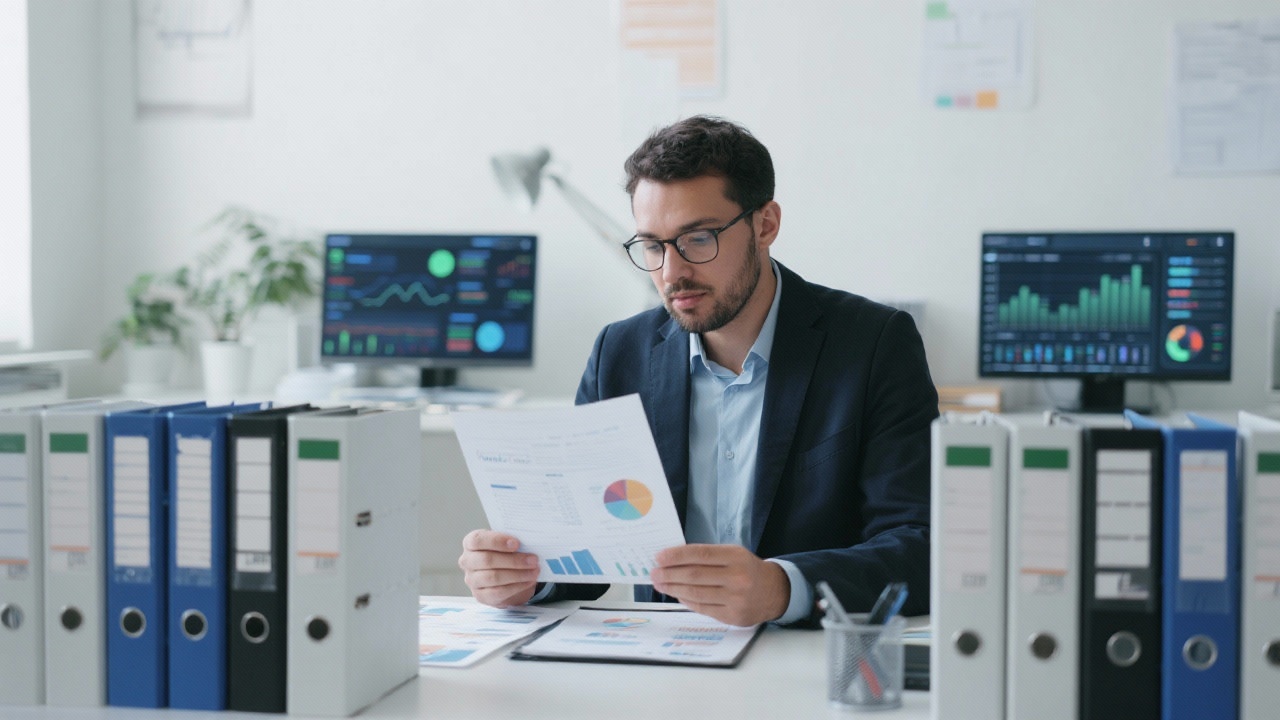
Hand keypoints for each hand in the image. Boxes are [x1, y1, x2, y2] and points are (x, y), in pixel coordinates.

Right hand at [458, 529, 539, 607]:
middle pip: (487, 560)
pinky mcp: (480, 595)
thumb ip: (511, 541)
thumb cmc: (504, 553)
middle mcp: (467, 561)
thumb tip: (529, 543)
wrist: (503, 576)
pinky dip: (516, 586)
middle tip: (533, 559)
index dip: (497, 541)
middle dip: (513, 560)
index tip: (517, 543)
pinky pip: (498, 592)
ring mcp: (472, 580)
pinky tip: (528, 581)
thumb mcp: (505, 544)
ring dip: (517, 574)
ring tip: (534, 571)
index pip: (477, 540)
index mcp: (470, 543)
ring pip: (493, 577)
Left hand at [650, 544, 789, 626]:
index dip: (676, 556)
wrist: (774, 592)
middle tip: (654, 573)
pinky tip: (677, 595)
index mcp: (736, 557)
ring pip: (696, 594)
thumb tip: (673, 560)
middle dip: (669, 574)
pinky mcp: (733, 616)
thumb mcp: (733, 554)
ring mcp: (736, 599)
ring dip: (673, 589)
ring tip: (660, 584)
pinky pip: (703, 608)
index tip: (659, 557)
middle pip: (694, 575)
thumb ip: (707, 556)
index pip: (700, 555)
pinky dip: (686, 601)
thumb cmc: (747, 569)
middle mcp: (737, 578)